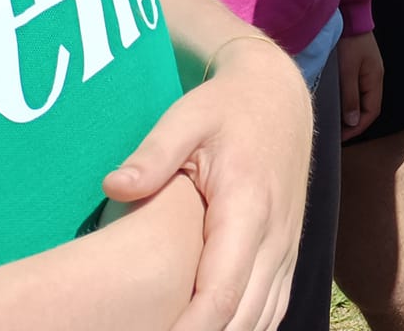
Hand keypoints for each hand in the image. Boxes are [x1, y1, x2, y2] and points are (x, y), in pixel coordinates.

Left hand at [103, 36, 310, 330]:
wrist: (278, 95)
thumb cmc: (225, 108)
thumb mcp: (187, 117)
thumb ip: (154, 153)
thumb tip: (115, 187)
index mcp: (248, 205)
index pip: (223, 290)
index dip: (191, 330)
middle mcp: (276, 233)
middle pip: (245, 316)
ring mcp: (286, 244)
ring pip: (264, 316)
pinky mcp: (288, 249)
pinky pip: (274, 305)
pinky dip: (247, 327)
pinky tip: (216, 329)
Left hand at [337, 31, 383, 139]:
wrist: (349, 15)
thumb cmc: (348, 43)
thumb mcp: (347, 71)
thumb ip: (350, 96)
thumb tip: (352, 122)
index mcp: (375, 79)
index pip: (371, 112)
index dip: (357, 127)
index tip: (340, 137)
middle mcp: (374, 77)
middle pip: (367, 107)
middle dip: (353, 122)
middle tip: (335, 132)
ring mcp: (367, 70)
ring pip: (361, 98)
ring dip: (349, 111)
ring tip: (334, 120)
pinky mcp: (358, 65)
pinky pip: (355, 89)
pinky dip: (347, 99)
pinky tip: (335, 102)